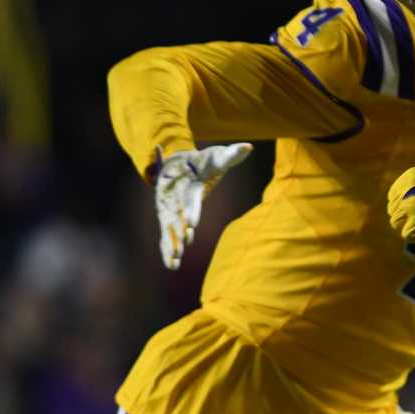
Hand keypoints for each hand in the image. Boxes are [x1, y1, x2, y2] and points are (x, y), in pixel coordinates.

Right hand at [154, 144, 251, 269]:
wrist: (176, 162)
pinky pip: (166, 235)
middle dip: (179, 230)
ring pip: (169, 229)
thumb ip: (232, 154)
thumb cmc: (202, 160)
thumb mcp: (217, 156)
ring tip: (176, 261)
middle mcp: (174, 198)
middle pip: (176, 217)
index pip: (188, 199)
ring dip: (172, 244)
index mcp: (186, 184)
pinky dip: (167, 250)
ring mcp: (168, 210)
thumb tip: (248, 148)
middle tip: (184, 243)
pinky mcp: (167, 218)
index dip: (190, 211)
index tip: (191, 224)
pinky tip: (172, 266)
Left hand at [389, 165, 414, 244]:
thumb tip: (402, 200)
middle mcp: (409, 186)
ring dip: (409, 227)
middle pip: (393, 210)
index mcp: (411, 176)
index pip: (392, 197)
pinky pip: (406, 233)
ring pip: (396, 222)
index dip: (402, 207)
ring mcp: (412, 201)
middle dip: (405, 218)